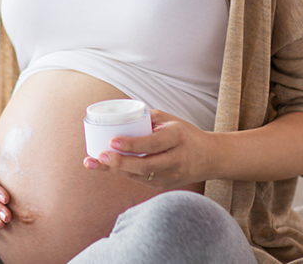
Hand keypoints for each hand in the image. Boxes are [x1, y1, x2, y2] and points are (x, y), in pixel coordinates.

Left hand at [81, 110, 213, 190]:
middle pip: (145, 165)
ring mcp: (171, 175)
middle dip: (120, 162)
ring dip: (115, 170)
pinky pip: (140, 180)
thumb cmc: (184, 134)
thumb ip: (146, 117)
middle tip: (99, 155)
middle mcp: (176, 159)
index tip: (112, 140)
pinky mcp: (165, 185)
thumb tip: (118, 116)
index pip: (153, 143)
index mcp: (178, 137)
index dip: (132, 144)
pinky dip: (122, 173)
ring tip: (93, 162)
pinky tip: (105, 167)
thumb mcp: (170, 120)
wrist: (208, 157)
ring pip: (140, 176)